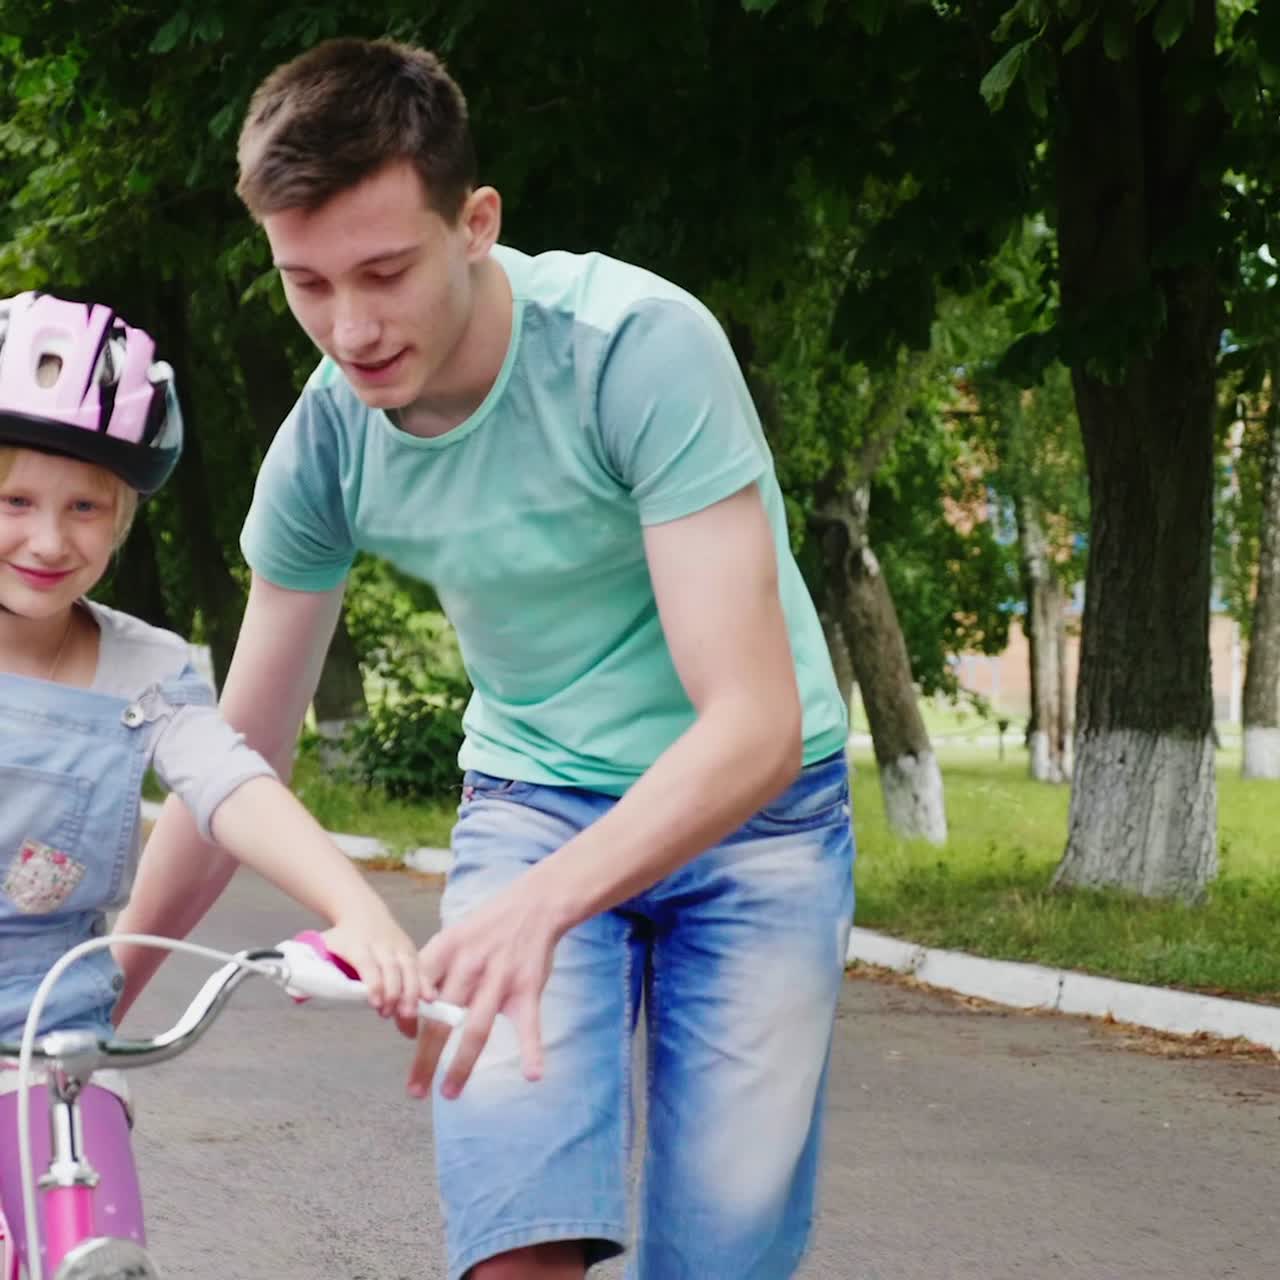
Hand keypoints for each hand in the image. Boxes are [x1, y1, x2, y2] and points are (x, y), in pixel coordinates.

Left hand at [321, 905, 421, 1021]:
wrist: (361, 910)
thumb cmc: (341, 937)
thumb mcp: (323, 947)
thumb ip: (312, 970)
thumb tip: (298, 996)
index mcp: (358, 945)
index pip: (367, 964)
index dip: (373, 982)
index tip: (375, 1002)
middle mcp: (381, 945)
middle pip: (392, 968)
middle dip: (394, 992)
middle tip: (390, 1014)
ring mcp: (398, 946)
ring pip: (409, 967)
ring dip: (412, 991)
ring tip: (409, 1013)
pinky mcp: (410, 949)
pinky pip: (419, 967)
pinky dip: (425, 983)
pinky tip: (429, 999)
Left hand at [400, 878, 564, 1100]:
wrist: (533, 905)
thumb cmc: (485, 928)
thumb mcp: (452, 937)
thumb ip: (430, 971)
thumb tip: (405, 1013)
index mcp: (445, 951)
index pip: (417, 990)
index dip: (406, 1016)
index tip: (403, 1036)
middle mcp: (469, 967)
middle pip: (442, 1020)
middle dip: (425, 1059)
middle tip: (413, 1090)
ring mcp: (500, 979)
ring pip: (477, 1030)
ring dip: (461, 1066)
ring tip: (448, 1093)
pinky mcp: (527, 988)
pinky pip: (529, 1024)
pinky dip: (532, 1050)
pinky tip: (533, 1075)